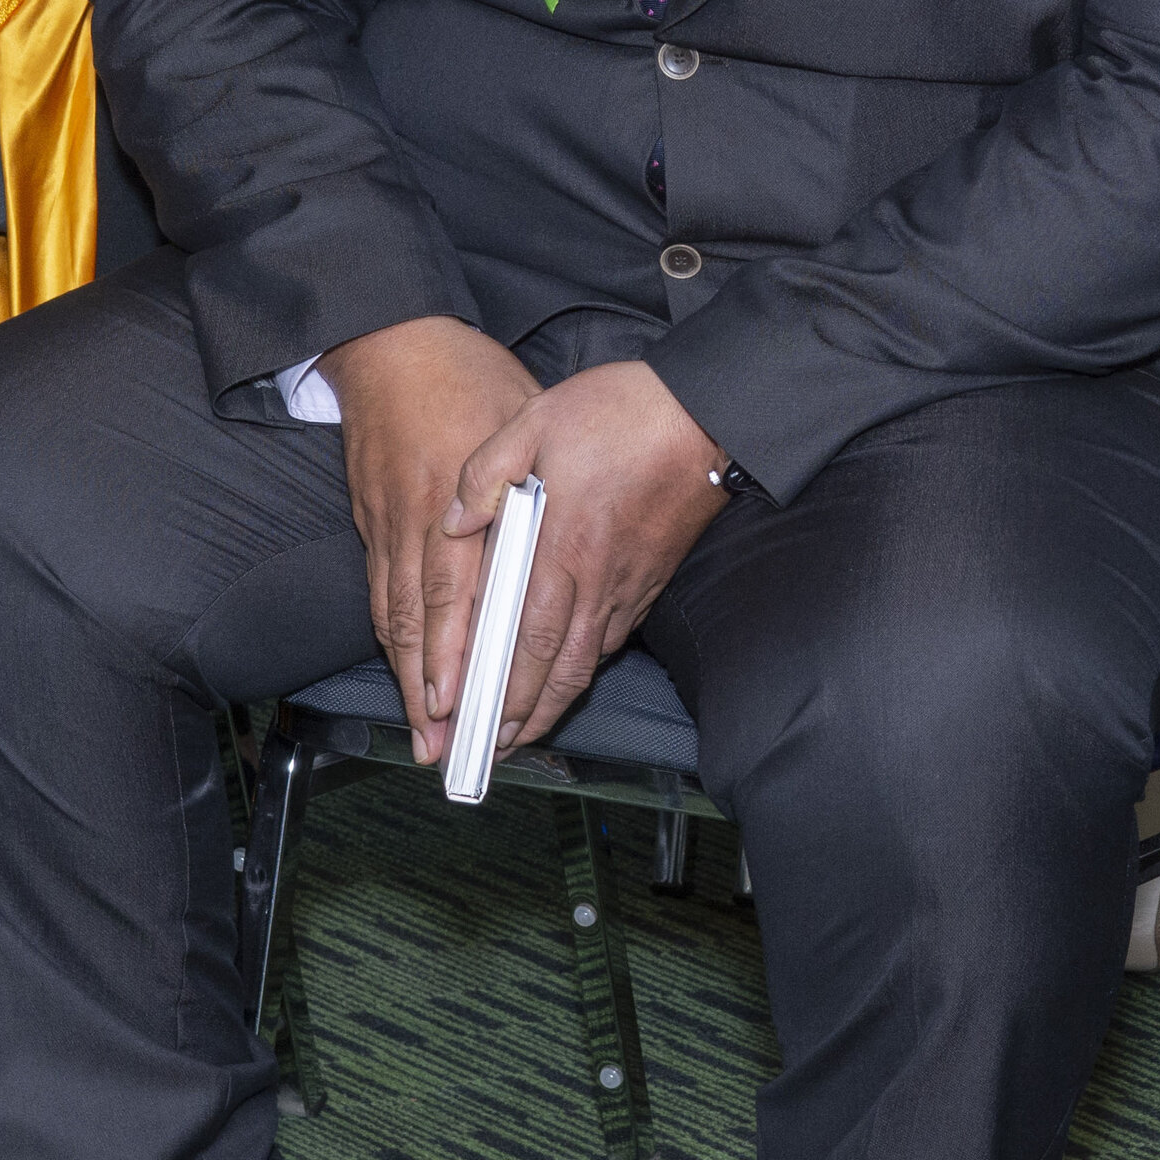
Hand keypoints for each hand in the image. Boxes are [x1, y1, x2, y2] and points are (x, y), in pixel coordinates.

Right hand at [320, 314, 541, 762]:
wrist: (386, 342)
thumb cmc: (465, 374)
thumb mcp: (515, 411)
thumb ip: (526, 478)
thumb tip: (545, 538)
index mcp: (455, 495)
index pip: (458, 590)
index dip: (459, 651)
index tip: (463, 700)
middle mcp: (417, 520)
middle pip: (421, 621)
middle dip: (429, 689)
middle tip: (440, 745)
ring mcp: (387, 523)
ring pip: (395, 615)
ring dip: (408, 676)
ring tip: (423, 729)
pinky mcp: (370, 520)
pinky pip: (380, 591)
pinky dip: (393, 637)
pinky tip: (405, 670)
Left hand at [442, 361, 729, 755]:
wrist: (706, 411)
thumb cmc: (621, 411)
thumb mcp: (536, 420)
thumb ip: (486, 472)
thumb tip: (453, 521)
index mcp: (562, 543)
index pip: (524, 634)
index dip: (499, 685)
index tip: (471, 716)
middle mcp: (596, 575)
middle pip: (556, 665)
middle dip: (523, 714)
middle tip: (494, 747)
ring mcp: (629, 581)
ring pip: (588, 660)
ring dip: (555, 702)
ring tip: (526, 730)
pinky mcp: (651, 577)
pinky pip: (614, 636)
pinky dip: (587, 667)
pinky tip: (570, 677)